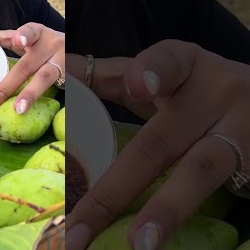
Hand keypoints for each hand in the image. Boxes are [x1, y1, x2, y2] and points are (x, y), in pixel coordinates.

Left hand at [0, 23, 64, 118]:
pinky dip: (38, 99)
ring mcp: (60, 62)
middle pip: (26, 66)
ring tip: (18, 109)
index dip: (23, 36)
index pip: (30, 31)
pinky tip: (28, 110)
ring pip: (43, 78)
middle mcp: (49, 46)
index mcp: (37, 33)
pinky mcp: (68, 76)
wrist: (75, 50)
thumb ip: (2, 37)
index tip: (17, 41)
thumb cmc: (42, 44)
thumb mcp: (27, 38)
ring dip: (29, 95)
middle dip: (6, 87)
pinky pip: (53, 88)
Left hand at [66, 40, 249, 248]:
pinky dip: (190, 220)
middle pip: (160, 141)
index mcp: (187, 67)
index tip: (137, 86)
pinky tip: (162, 240)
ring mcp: (242, 133)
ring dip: (166, 210)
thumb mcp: (166, 75)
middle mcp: (217, 96)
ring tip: (138, 244)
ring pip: (201, 172)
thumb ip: (113, 76)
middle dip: (113, 189)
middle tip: (76, 226)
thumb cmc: (199, 91)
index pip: (168, 63)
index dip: (152, 72)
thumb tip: (62, 69)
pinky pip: (225, 192)